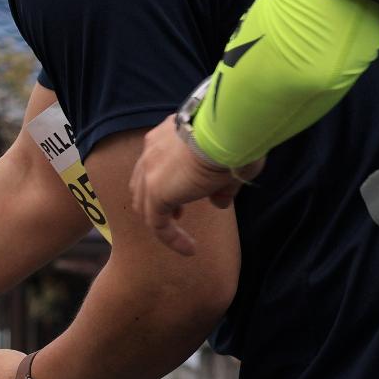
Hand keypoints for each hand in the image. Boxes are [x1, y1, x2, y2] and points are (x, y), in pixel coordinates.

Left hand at [128, 122, 258, 256]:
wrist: (227, 129)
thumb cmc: (236, 137)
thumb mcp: (229, 161)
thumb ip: (220, 184)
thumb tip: (219, 203)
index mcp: (166, 135)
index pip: (156, 162)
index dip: (167, 181)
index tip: (183, 196)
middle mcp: (152, 150)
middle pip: (142, 183)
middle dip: (156, 200)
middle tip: (176, 214)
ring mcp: (150, 171)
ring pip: (145, 205)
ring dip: (161, 221)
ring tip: (179, 236)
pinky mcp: (156, 192)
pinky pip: (158, 224)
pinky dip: (171, 238)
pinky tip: (190, 249)